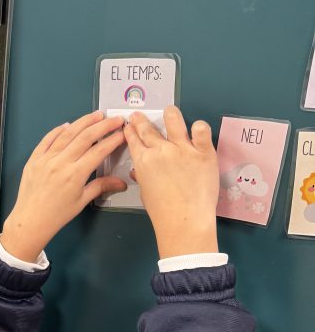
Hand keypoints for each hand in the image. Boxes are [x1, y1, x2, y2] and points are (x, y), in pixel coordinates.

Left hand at [0, 111, 127, 261]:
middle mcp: (60, 163)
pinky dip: (58, 130)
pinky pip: (47, 139)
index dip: (113, 139)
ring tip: (96, 115)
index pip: (99, 150)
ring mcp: (46, 159)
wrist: (30, 221)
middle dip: (103, 125)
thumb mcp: (82, 201)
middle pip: (86, 137)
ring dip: (84, 122)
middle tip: (114, 119)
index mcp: (75, 175)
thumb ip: (101, 186)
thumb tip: (121, 183)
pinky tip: (68, 125)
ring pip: (67, 133)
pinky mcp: (34, 159)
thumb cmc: (56, 215)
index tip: (122, 133)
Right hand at [124, 107, 218, 258]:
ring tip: (170, 111)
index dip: (130, 131)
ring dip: (170, 114)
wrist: (185, 220)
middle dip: (141, 121)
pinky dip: (199, 127)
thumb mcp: (145, 193)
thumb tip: (137, 171)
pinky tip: (197, 128)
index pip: (134, 140)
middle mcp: (161, 151)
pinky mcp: (203, 152)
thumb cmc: (163, 212)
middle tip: (139, 115)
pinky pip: (201, 131)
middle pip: (148, 129)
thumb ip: (142, 177)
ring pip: (174, 121)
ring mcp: (183, 149)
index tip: (129, 126)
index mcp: (144, 161)